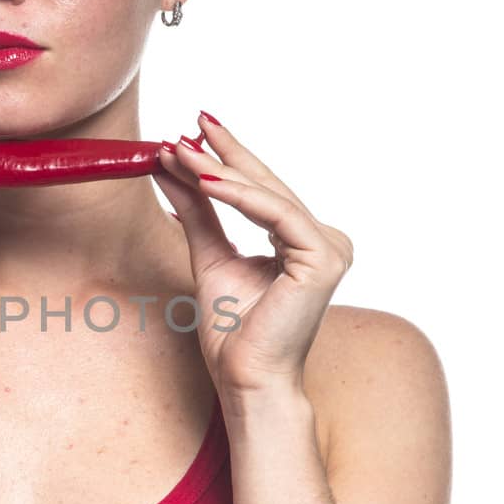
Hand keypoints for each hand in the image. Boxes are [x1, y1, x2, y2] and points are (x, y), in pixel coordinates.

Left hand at [152, 115, 353, 397]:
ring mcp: (330, 248)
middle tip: (191, 123)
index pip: (262, 190)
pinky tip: (205, 180)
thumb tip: (173, 167)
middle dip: (226, 152)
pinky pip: (276, 214)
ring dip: (223, 170)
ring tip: (183, 151)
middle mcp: (325, 241)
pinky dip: (239, 196)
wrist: (246, 379)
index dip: (229, 157)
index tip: (193, 131)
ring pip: (270, 196)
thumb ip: (198, 213)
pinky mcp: (325, 258)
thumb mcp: (210, 257)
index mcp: (303, 242)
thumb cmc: (233, 333)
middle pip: (267, 186)